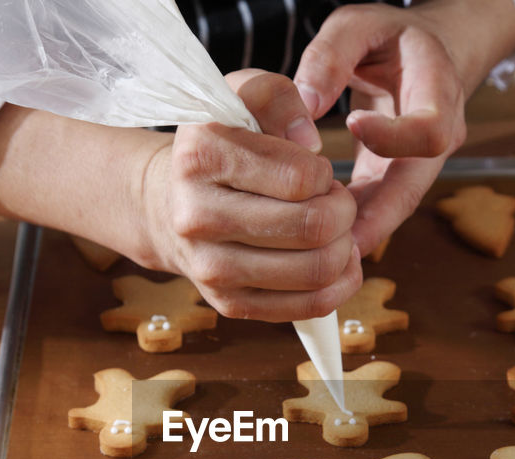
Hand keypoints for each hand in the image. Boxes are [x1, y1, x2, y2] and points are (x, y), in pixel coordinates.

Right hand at [141, 70, 361, 321]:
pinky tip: (339, 263)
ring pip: (317, 271)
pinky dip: (340, 285)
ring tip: (335, 230)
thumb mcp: (241, 96)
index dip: (325, 174)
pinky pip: (309, 306)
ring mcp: (211, 269)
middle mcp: (198, 217)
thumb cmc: (221, 146)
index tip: (316, 171)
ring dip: (346, 249)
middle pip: (314, 227)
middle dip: (343, 212)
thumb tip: (311, 144)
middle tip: (335, 202)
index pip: (300, 178)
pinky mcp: (229, 304)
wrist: (169, 204)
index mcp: (201, 157)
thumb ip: (281, 97)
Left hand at [293, 0, 514, 255]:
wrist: (424, 52)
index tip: (354, 124)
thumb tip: (305, 104)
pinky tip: (323, 242)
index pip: (431, 129)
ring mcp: (423, 161)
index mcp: (439, 88)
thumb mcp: (359, 25)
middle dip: (377, 218)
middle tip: (337, 245)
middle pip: (414, 187)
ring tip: (323, 256)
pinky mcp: (399, 175)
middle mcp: (441, 133)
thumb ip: (331, 55)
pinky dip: (354, 224)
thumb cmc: (390, 36)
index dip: (394, 136)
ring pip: (396, 206)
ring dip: (362, 231)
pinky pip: (381, 206)